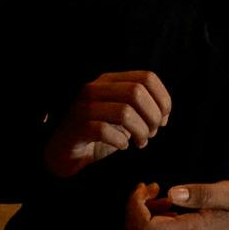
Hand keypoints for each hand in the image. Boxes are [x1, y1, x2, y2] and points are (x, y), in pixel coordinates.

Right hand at [40, 70, 170, 177]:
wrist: (64, 152)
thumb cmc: (98, 133)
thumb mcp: (121, 116)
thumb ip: (141, 109)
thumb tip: (164, 115)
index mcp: (109, 81)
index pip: (146, 77)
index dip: (163, 99)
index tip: (164, 119)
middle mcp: (95, 88)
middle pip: (137, 92)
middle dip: (152, 117)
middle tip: (152, 133)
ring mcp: (84, 107)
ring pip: (124, 112)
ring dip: (140, 132)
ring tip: (140, 143)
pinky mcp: (77, 127)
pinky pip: (105, 131)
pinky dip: (120, 142)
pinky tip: (122, 146)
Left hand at [123, 180, 228, 229]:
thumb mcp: (228, 194)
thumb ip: (201, 193)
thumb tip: (172, 193)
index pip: (147, 228)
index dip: (136, 205)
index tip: (147, 185)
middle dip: (135, 207)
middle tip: (149, 186)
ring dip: (142, 214)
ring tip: (157, 192)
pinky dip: (150, 221)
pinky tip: (165, 204)